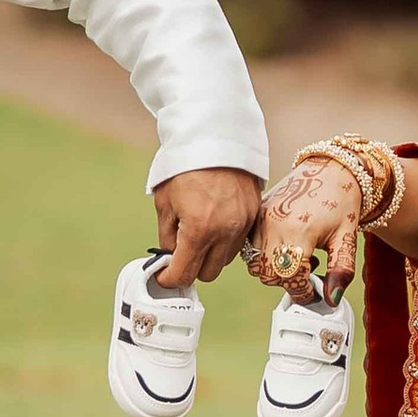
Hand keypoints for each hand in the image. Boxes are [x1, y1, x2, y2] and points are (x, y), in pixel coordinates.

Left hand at [152, 166, 264, 288]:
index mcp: (199, 230)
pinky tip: (215, 225)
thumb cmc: (186, 166)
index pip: (184, 274)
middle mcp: (225, 232)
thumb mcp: (165, 202)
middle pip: (207, 274)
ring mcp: (243, 225)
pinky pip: (239, 243)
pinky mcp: (255, 215)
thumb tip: (170, 257)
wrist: (216, 137)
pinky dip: (226, 242)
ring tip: (199, 234)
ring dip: (210, 256)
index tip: (163, 275)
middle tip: (180, 253)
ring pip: (225, 261)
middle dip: (191, 268)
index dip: (169, 279)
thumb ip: (167, 236)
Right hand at [246, 158, 365, 299]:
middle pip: (270, 275)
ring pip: (256, 264)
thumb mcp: (347, 238)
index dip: (302, 292)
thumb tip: (332, 299)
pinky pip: (250, 247)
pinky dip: (263, 255)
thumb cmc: (341, 201)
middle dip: (289, 281)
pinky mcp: (257, 214)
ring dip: (274, 270)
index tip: (313, 293)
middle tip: (309, 271)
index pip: (290, 278)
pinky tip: (284, 246)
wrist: (331, 169)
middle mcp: (275, 225)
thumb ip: (340, 271)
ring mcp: (262, 219)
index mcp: (299, 232)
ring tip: (297, 257)